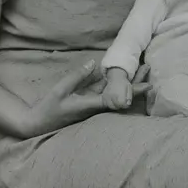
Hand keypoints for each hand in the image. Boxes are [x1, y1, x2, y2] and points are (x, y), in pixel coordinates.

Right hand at [24, 60, 145, 137]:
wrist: (38, 124)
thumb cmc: (48, 108)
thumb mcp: (61, 90)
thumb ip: (77, 77)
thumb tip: (93, 63)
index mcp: (91, 105)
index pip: (117, 98)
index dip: (133, 91)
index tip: (148, 84)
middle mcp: (96, 106)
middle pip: (121, 94)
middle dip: (136, 81)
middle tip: (149, 67)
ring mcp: (93, 104)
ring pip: (115, 91)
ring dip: (128, 80)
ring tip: (142, 67)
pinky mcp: (88, 102)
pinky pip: (105, 91)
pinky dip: (114, 82)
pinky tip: (122, 73)